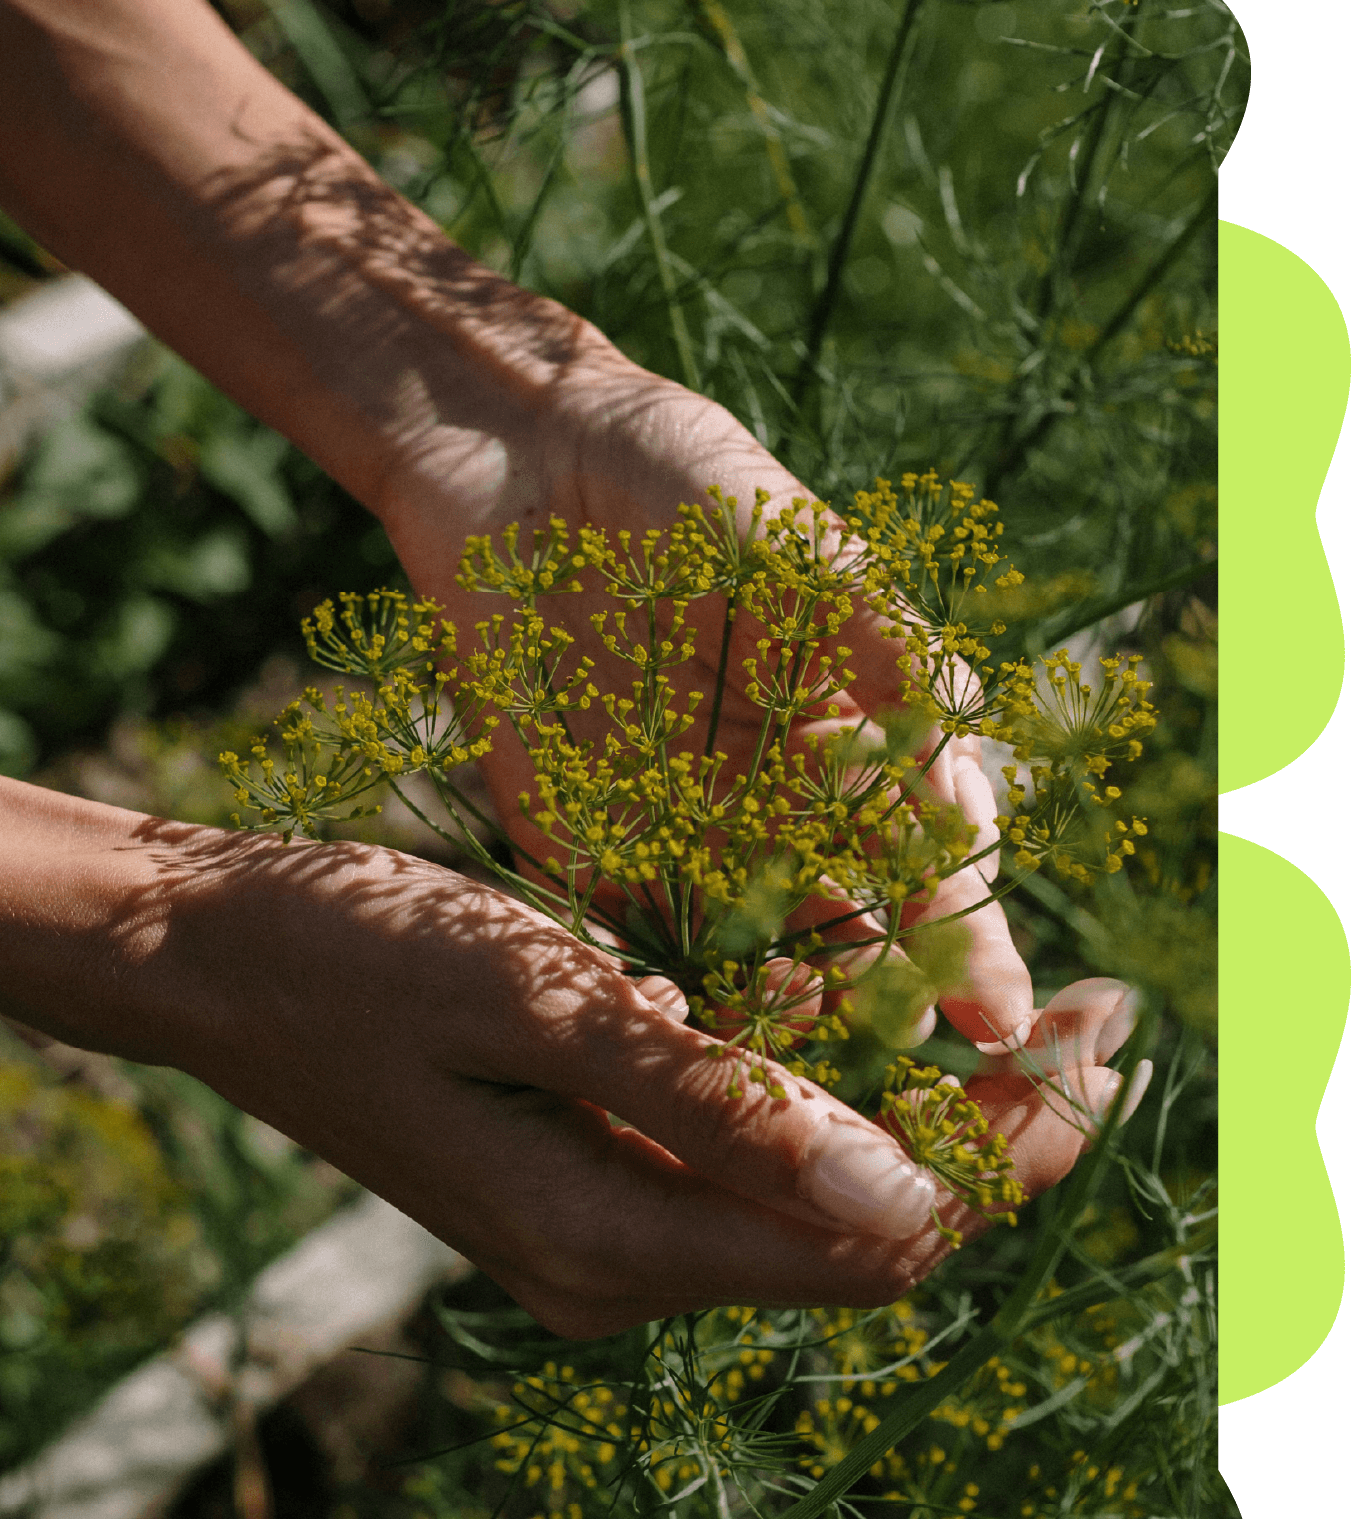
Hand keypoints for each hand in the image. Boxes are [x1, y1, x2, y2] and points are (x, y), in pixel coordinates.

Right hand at [155, 832, 1145, 1337]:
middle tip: (1105, 1013)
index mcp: (612, 1239)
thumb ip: (719, 1103)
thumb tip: (909, 1194)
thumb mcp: (540, 1003)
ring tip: (1019, 1007)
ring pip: (814, 1197)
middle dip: (995, 1132)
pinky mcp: (582, 1183)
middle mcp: (618, 1269)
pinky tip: (865, 1005)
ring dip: (920, 1111)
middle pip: (867, 1232)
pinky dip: (824, 1094)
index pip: (879, 1233)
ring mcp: (598, 1237)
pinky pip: (744, 1163)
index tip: (1113, 1038)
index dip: (1013, 1146)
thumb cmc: (352, 953)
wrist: (203, 958)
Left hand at [372, 345, 1035, 1057]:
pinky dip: (661, 996)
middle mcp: (778, 806)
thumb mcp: (803, 546)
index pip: (930, 862)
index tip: (998, 1014)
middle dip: (885, 1000)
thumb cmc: (685, 479)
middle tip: (909, 1050)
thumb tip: (965, 757)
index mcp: (854, 742)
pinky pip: (625, 939)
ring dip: (784, 1016)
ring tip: (812, 1061)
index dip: (968, 939)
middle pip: (852, 934)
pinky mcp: (578, 845)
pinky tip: (691, 1044)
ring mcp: (680, 834)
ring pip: (749, 958)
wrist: (520, 457)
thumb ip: (884, 646)